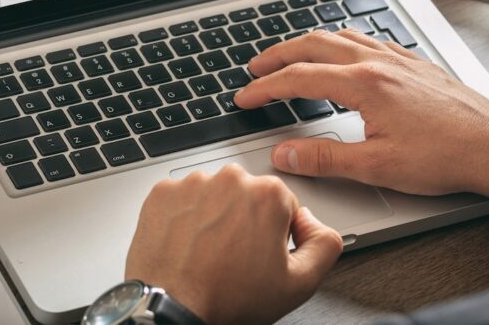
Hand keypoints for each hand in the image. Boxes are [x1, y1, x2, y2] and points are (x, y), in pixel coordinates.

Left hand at [125, 164, 342, 324]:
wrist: (173, 308)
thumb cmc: (228, 298)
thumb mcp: (299, 284)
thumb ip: (324, 244)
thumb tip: (314, 223)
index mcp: (268, 194)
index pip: (283, 205)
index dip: (276, 234)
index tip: (261, 254)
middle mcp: (231, 179)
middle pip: (247, 196)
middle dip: (245, 221)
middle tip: (235, 257)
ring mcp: (193, 183)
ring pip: (214, 195)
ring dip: (214, 217)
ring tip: (208, 252)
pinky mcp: (163, 192)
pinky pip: (182, 199)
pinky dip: (184, 217)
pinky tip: (187, 244)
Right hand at [234, 30, 488, 226]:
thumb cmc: (447, 156)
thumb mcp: (376, 166)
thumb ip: (323, 158)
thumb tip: (284, 155)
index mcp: (363, 84)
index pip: (299, 78)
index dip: (265, 87)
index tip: (245, 97)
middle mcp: (378, 62)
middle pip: (314, 44)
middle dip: (278, 54)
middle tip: (256, 67)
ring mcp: (398, 58)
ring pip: (341, 35)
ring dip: (309, 43)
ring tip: (291, 54)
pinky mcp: (415, 63)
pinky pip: (368, 38)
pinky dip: (343, 40)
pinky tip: (346, 51)